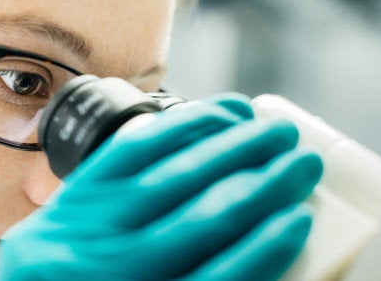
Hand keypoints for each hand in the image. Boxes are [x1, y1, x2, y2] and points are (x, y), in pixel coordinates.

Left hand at [0, 93, 321, 279]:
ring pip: (173, 177)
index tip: (300, 219)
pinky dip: (181, 127)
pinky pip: (133, 149)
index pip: (218, 280)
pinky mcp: (75, 191)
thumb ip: (214, 274)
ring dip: (233, 147)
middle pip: (203, 220)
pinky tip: (219, 115)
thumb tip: (269, 238)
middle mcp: (112, 271)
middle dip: (264, 184)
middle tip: (304, 161)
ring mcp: (87, 227)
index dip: (266, 247)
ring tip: (275, 130)